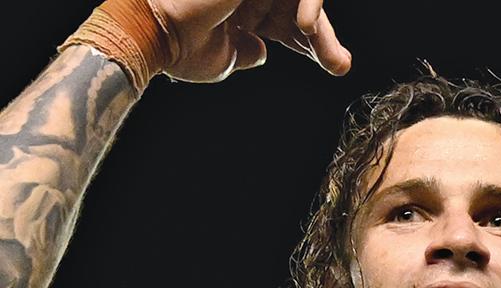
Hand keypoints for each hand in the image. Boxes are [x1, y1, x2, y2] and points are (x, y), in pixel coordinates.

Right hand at [149, 0, 350, 82]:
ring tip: (332, 59)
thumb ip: (245, 52)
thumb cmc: (182, 48)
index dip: (315, 41)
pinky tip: (308, 29)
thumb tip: (261, 50)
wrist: (157, 31)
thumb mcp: (223, 57)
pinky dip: (307, 3)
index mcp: (244, 9)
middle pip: (297, 8)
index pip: (289, 21)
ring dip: (320, 28)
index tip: (336, 64)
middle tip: (340, 65)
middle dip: (323, 38)